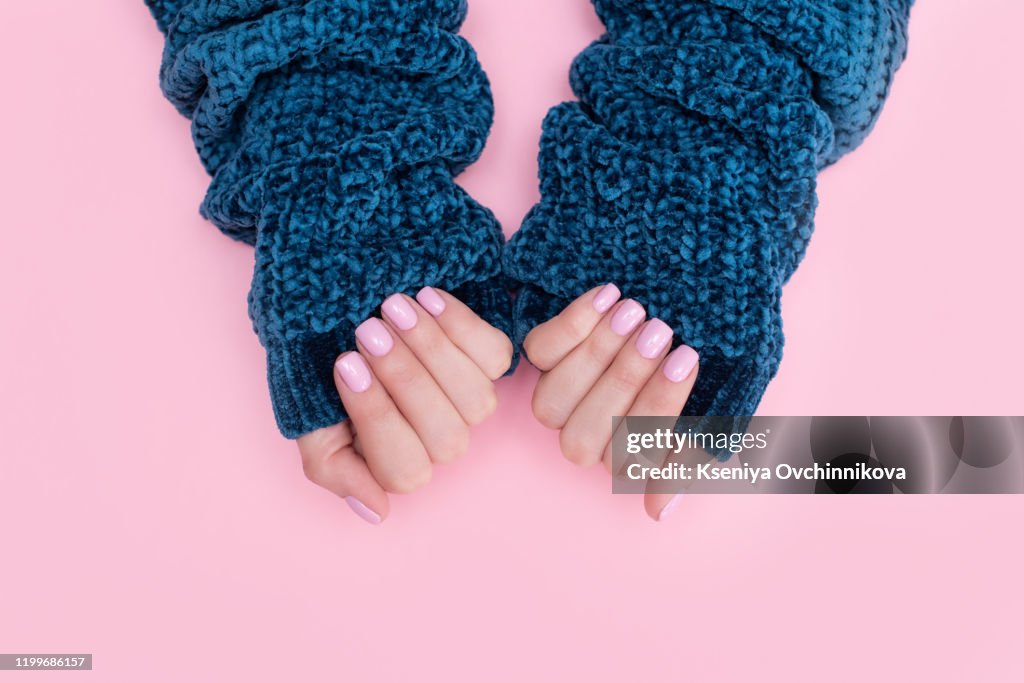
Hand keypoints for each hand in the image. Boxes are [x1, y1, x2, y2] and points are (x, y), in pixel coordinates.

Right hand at [296, 288, 512, 523]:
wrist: (336, 309)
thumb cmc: (320, 369)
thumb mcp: (309, 423)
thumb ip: (334, 470)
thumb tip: (379, 512)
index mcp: (398, 464)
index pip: (406, 469)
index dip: (377, 417)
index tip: (345, 364)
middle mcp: (441, 439)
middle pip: (446, 436)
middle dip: (403, 378)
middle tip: (367, 330)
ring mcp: (469, 401)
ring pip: (476, 399)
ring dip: (432, 349)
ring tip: (392, 308)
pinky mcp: (491, 359)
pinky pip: (494, 355)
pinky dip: (460, 324)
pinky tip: (425, 297)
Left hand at [524, 284, 699, 520]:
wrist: (701, 290)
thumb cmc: (712, 353)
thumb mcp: (719, 400)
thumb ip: (692, 454)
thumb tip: (657, 511)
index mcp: (630, 454)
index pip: (627, 460)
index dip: (656, 410)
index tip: (689, 360)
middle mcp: (589, 432)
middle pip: (582, 437)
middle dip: (625, 382)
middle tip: (661, 333)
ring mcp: (561, 394)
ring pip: (554, 400)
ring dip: (596, 356)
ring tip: (636, 313)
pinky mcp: (543, 353)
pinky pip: (540, 351)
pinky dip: (573, 324)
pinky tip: (610, 295)